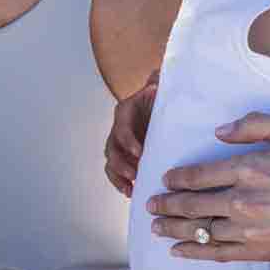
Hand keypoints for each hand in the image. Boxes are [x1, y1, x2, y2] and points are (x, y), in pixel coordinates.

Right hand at [103, 71, 159, 194]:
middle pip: (112, 148)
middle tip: (134, 175)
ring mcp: (119, 143)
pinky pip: (115, 170)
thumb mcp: (158, 87)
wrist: (156, 102)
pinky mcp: (124, 155)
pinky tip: (129, 192)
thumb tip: (157, 78)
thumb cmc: (158, 95)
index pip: (122, 127)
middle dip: (122, 164)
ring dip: (118, 176)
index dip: (128, 141)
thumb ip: (157, 82)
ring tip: (129, 189)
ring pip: (111, 161)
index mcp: (125, 111)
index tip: (139, 153)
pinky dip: (120, 182)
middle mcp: (118, 127)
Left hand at [146, 113, 269, 261]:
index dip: (176, 177)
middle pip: (192, 203)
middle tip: (149, 204)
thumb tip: (219, 132)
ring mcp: (251, 229)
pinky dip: (193, 251)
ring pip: (199, 229)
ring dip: (172, 227)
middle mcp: (244, 200)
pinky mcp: (261, 251)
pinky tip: (178, 250)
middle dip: (166, 203)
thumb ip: (258, 125)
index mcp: (252, 167)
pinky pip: (217, 253)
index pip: (200, 173)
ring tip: (155, 225)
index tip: (164, 178)